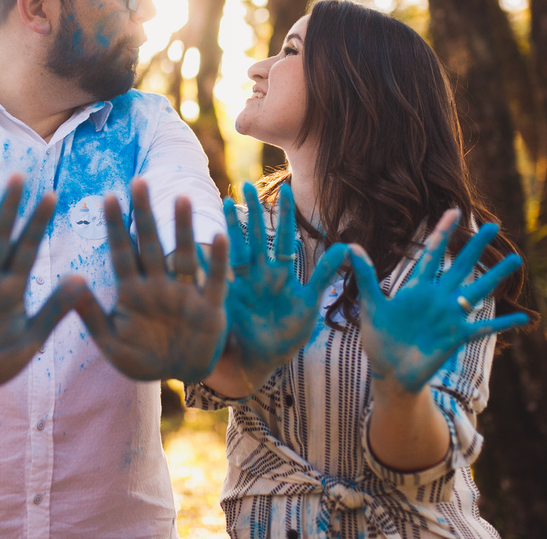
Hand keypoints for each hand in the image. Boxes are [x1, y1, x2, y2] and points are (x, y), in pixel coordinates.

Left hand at [74, 177, 229, 381]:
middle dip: (145, 215)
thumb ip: (91, 316)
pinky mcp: (210, 309)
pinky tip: (219, 235)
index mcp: (132, 292)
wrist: (178, 376)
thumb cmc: (142, 360)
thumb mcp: (111, 344)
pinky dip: (217, 261)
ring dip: (183, 229)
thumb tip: (71, 281)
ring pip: (184, 256)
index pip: (122, 253)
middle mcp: (158, 286)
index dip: (116, 227)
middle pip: (151, 245)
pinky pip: (215, 282)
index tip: (108, 197)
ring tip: (181, 198)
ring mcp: (185, 295)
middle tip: (139, 181)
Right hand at [224, 182, 351, 384]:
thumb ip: (324, 275)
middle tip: (246, 184)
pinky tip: (197, 239)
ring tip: (226, 201)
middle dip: (252, 211)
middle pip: (256, 235)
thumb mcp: (309, 304)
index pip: (284, 238)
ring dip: (230, 226)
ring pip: (235, 247)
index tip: (286, 188)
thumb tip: (348, 247)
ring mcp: (240, 283)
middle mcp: (259, 273)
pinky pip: (215, 274)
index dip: (285, 215)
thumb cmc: (287, 336)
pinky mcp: (225, 296)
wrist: (262, 361)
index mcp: (280, 274)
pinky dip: (206, 258)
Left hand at [352, 210, 528, 393]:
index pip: (432, 253)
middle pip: (461, 265)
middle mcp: (438, 298)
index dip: (443, 232)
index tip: (456, 211)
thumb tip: (350, 246)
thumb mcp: (371, 307)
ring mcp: (450, 316)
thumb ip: (366, 277)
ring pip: (478, 290)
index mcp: (417, 288)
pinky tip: (524, 318)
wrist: (390, 374)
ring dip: (496, 275)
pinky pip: (484, 328)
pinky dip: (504, 324)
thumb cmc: (380, 340)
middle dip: (476, 246)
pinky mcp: (457, 337)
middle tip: (493, 224)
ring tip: (515, 259)